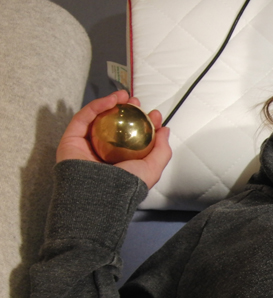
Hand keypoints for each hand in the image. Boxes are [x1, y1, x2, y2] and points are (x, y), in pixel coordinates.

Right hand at [56, 90, 170, 188]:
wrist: (100, 192)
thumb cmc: (127, 184)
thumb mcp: (153, 168)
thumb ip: (162, 150)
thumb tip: (165, 131)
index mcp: (121, 160)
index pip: (133, 138)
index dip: (144, 123)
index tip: (154, 115)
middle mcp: (103, 152)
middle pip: (114, 126)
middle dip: (127, 110)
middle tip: (137, 102)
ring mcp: (86, 145)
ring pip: (98, 119)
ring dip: (111, 103)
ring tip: (124, 95)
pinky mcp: (71, 139)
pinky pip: (84, 118)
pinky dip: (97, 106)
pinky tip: (111, 100)